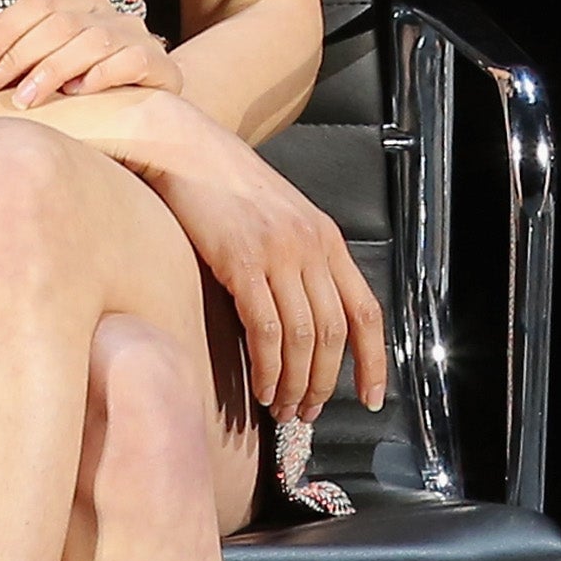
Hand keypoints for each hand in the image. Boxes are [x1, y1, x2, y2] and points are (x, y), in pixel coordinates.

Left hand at [0, 0, 183, 105]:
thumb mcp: (46, 62)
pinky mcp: (160, 64)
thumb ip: (17, 45)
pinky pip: (130, 62)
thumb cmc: (85, 87)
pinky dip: (101, 76)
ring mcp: (137, 36)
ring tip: (24, 99)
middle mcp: (109, 14)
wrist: (149, 112)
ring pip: (91, 41)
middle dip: (18, 55)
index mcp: (80, 4)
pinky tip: (78, 94)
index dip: (4, 30)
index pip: (37, 3)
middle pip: (59, 23)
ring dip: (52, 70)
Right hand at [125, 101, 386, 424]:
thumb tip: (308, 324)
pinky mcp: (241, 261)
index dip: (374, 361)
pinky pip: (265, 331)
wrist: (185, 148)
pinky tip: (260, 387)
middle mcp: (311, 246)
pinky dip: (267, 368)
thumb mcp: (282, 217)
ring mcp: (278, 253)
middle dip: (324, 384)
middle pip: (334, 334)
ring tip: (282, 408)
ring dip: (294, 385)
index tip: (370, 398)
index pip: (366, 310)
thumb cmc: (226, 186)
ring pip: (302, 339)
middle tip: (307, 412)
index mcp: (327, 238)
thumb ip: (301, 260)